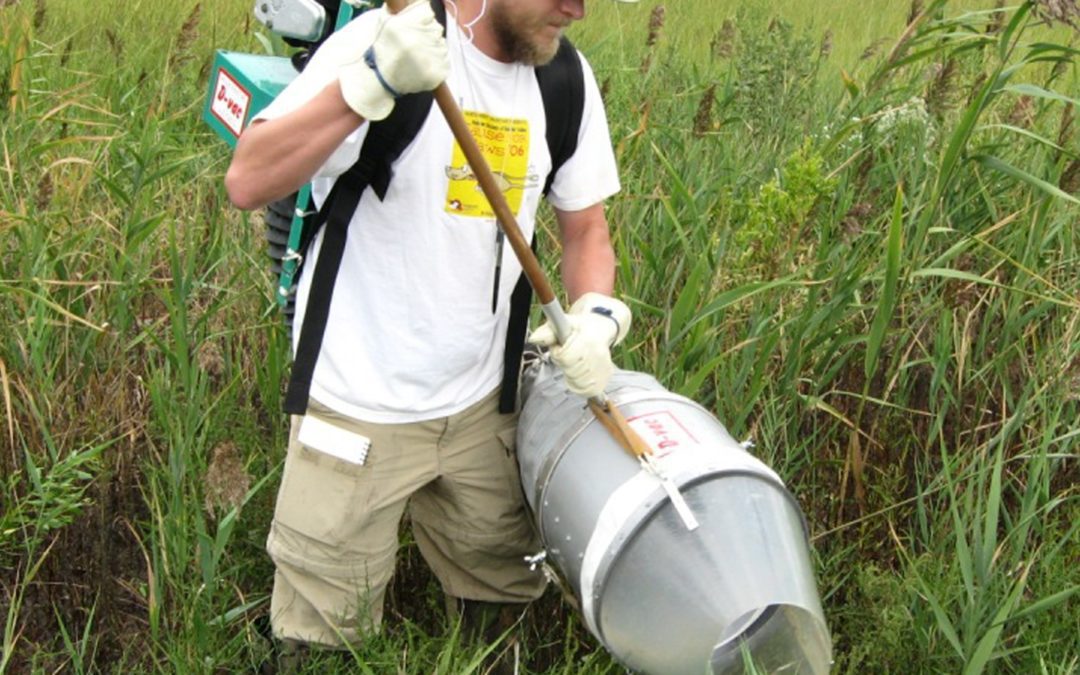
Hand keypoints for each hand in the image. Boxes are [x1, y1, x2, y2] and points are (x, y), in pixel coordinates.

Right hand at [338, 1, 448, 120]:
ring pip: (443, 45)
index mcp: (402, 27)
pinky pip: (445, 62)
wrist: (382, 80)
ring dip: (434, 50)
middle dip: (429, 35)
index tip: (416, 28)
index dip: (423, 20)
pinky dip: (438, 64)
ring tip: (419, 58)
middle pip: (437, 28)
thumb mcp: (385, 23)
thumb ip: (398, 8)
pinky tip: (425, 67)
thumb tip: (419, 0)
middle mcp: (416, 42)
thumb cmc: (384, 51)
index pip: (428, 13)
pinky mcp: (436, 74)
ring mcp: (428, 59)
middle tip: (416, 46)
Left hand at [529, 292, 631, 397]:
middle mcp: (598, 354)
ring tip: (575, 363)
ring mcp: (603, 368)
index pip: (565, 357)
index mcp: (588, 339)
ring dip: (572, 375)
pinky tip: (580, 374)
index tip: (561, 347)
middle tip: (569, 355)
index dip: (558, 353)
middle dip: (565, 364)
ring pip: (578, 382)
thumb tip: (534, 339)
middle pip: (571, 371)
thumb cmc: (579, 328)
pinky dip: (579, 385)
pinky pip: (586, 390)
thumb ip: (548, 332)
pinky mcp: (605, 378)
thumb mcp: (564, 323)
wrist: (600, 330)